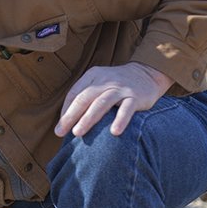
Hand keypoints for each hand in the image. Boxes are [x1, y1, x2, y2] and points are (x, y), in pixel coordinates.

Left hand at [55, 62, 173, 137]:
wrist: (146, 74)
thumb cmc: (116, 84)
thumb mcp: (98, 83)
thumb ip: (84, 96)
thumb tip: (66, 120)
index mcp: (92, 76)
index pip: (74, 94)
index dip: (65, 111)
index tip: (60, 127)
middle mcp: (105, 81)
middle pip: (84, 99)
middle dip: (70, 116)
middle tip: (60, 132)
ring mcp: (120, 88)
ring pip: (101, 103)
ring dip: (88, 119)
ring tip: (77, 133)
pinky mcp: (135, 97)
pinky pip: (126, 109)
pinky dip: (120, 120)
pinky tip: (114, 132)